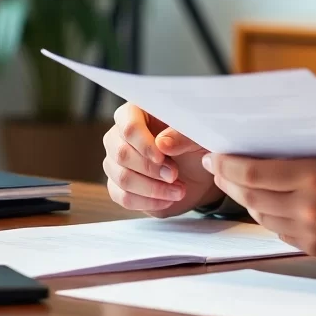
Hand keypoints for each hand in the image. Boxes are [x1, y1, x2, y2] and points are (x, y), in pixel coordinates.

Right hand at [103, 103, 221, 216]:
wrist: (199, 172)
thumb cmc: (196, 146)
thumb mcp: (198, 137)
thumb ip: (182, 136)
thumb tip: (162, 143)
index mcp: (138, 113)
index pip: (128, 126)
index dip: (144, 144)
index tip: (162, 157)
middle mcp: (120, 136)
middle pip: (121, 153)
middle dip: (151, 169)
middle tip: (175, 175)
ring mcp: (116, 162)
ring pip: (122, 178)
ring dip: (153, 188)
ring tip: (179, 190)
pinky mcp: (119, 186)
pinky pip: (123, 197)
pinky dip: (148, 202)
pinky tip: (167, 200)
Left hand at [203, 154, 315, 256]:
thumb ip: (296, 150)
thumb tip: (253, 144)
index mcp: (315, 174)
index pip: (252, 171)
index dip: (227, 164)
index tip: (214, 155)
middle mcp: (310, 207)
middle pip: (250, 195)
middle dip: (229, 179)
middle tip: (218, 166)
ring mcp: (311, 231)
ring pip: (260, 215)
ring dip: (245, 198)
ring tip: (238, 182)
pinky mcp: (315, 247)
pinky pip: (278, 229)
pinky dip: (268, 214)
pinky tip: (265, 200)